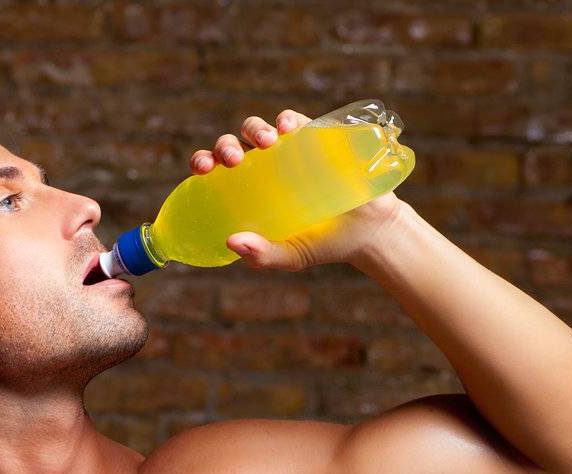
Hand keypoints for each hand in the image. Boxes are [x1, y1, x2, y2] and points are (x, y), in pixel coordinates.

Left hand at [189, 108, 405, 270]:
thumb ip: (262, 255)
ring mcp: (289, 148)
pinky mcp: (315, 136)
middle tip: (234, 162)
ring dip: (256, 128)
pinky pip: (296, 120)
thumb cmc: (322, 243)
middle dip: (226, 146)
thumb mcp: (290, 256)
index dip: (204, 161)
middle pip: (234, 144)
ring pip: (260, 128)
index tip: (202, 169)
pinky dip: (288, 119)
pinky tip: (286, 127)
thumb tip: (231, 241)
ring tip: (266, 143)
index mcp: (248, 189)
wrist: (368, 230)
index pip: (217, 169)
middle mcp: (263, 164)